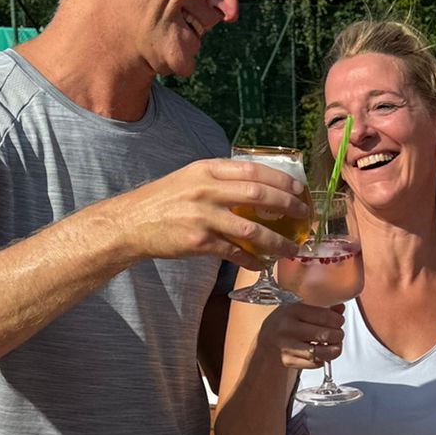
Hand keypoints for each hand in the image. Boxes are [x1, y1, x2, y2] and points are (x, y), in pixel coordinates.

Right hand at [104, 159, 312, 266]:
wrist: (131, 222)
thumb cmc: (164, 200)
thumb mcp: (191, 177)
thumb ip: (221, 179)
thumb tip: (257, 186)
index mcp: (208, 170)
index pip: (254, 170)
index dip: (282, 179)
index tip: (299, 189)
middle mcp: (207, 189)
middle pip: (259, 195)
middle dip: (288, 206)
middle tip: (305, 217)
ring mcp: (203, 216)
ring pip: (252, 229)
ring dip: (277, 241)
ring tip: (293, 248)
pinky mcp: (199, 241)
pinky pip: (234, 251)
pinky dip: (251, 259)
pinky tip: (262, 264)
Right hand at [254, 296, 344, 370]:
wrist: (266, 341)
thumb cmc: (287, 323)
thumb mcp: (300, 310)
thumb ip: (321, 309)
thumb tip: (340, 309)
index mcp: (292, 310)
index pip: (324, 316)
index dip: (338, 320)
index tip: (339, 321)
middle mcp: (288, 328)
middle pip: (326, 335)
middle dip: (338, 335)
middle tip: (337, 334)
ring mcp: (288, 346)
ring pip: (323, 352)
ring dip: (334, 350)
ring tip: (334, 346)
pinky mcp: (289, 361)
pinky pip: (316, 363)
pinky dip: (323, 359)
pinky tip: (320, 353)